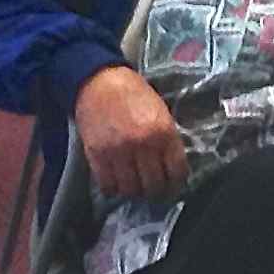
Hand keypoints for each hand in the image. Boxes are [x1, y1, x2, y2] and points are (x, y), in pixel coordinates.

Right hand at [72, 64, 188, 200]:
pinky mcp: (96, 155)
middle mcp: (142, 145)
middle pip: (154, 185)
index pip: (176, 172)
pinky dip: (113, 189)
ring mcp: (118, 152)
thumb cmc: (133, 94)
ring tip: (134, 186)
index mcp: (163, 133)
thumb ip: (167, 139)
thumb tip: (170, 167)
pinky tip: (116, 183)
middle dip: (155, 191)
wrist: (99, 82)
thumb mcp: (160, 113)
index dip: (176, 183)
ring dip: (134, 191)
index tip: (172, 185)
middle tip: (153, 190)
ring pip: (130, 189)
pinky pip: (107, 184)